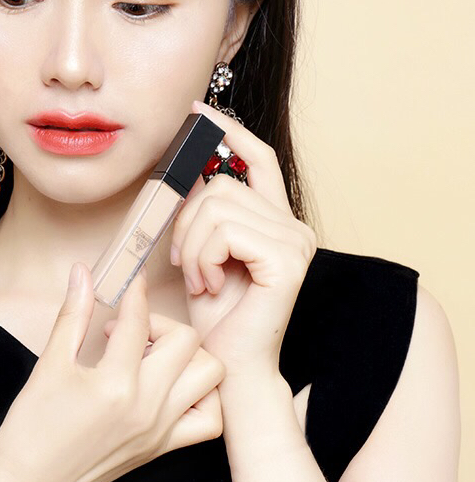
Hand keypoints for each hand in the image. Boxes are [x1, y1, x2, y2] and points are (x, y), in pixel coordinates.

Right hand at [0, 261, 225, 481]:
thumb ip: (73, 315)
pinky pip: (210, 419)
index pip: (138, 321)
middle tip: (130, 329)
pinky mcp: (163, 447)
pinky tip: (174, 386)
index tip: (132, 281)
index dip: (135, 291)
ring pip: (210, 375)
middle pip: (186, 341)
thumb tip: (82, 273)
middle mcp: (146, 407)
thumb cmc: (32, 428)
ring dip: (190, 355)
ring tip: (155, 356)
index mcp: (114, 384)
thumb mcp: (49, 365)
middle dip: (160, 322)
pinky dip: (203, 396)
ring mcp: (160, 430)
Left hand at [168, 99, 316, 379]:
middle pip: (223, 182)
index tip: (196, 112)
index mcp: (277, 222)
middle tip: (187, 262)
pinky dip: (203, 257)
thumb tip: (190, 165)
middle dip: (187, 219)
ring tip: (199, 278)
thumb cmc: (216, 318)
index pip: (258, 159)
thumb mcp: (203, 253)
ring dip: (192, 244)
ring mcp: (295, 242)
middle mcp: (294, 227)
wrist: (231, 369)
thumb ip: (205, 212)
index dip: (228, 131)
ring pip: (217, 204)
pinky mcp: (286, 259)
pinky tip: (208, 285)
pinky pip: (225, 231)